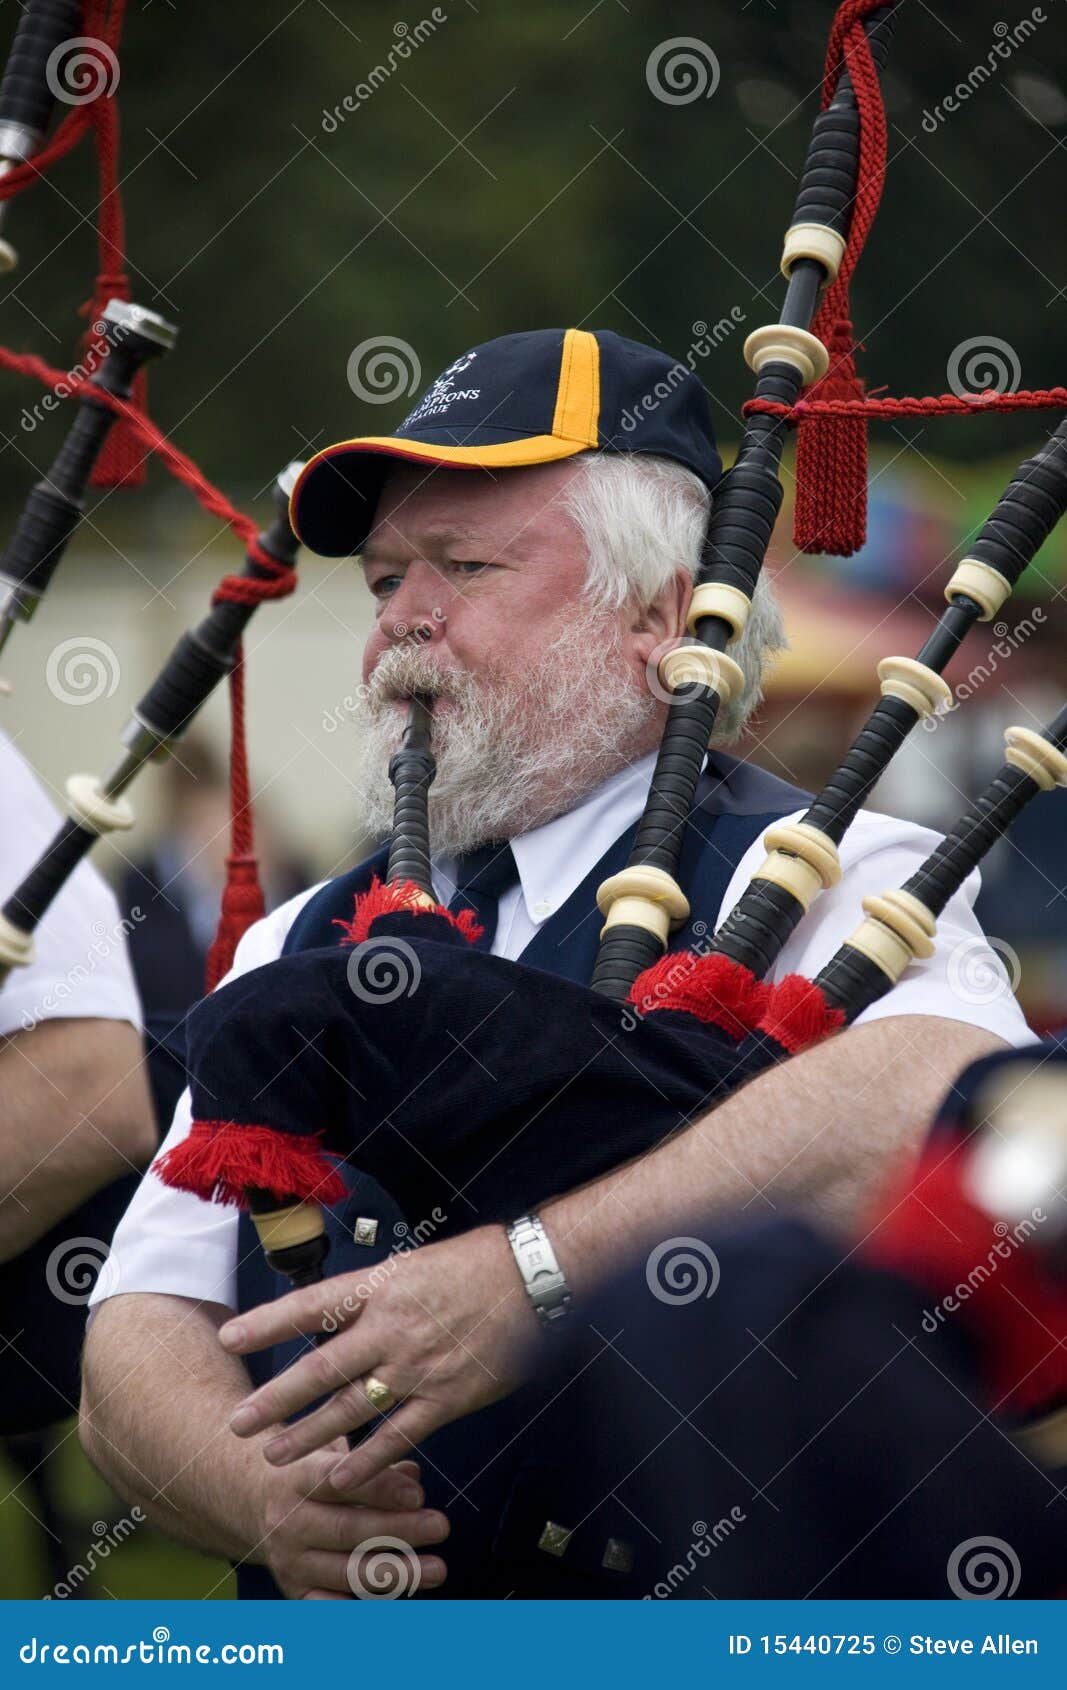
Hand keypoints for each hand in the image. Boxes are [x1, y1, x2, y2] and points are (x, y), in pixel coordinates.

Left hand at [220, 1226, 538, 1490]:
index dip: (268, 1324)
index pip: (311, 1306)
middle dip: (275, 1399)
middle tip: (237, 1422)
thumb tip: (335, 1316)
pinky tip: (340, 1476)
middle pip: (320, 1369)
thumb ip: (374, 1297)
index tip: (231, 1338)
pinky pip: (398, 1436)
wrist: (531, 1277)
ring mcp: (417, 1367)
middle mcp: (390, 1329)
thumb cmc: (474, 1265)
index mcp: (380, 1288)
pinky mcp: (446, 1397)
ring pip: (351, 1408)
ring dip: (309, 1434)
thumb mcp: (412, 1266)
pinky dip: (367, 1460)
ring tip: (274, 1455)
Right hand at [253, 1447, 449, 1598]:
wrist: (253, 1501)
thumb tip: (413, 1474)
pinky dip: (363, 1610)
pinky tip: (399, 1605)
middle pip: (347, 1529)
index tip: (419, 1493)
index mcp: (298, 1478)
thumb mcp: (334, 1456)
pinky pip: (330, 1608)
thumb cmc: (312, 1475)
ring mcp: (290, 1561)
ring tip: (436, 1569)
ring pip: (346, 1571)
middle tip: (440, 1526)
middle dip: (399, 1530)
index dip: (380, 1488)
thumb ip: (372, 1463)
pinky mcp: (294, 1592)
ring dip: (395, 1574)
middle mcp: (289, 1521)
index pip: (340, 1482)